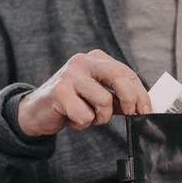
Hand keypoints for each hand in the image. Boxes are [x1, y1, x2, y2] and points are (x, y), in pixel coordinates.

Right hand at [18, 50, 150, 136]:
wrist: (36, 112)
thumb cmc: (71, 104)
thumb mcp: (97, 96)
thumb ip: (118, 97)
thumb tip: (143, 107)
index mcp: (95, 59)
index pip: (126, 72)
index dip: (140, 93)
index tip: (146, 110)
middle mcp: (83, 61)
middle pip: (119, 76)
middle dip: (130, 99)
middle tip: (129, 114)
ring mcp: (70, 75)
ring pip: (104, 101)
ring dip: (99, 118)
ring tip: (86, 116)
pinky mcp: (59, 91)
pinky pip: (85, 115)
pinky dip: (82, 123)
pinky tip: (71, 118)